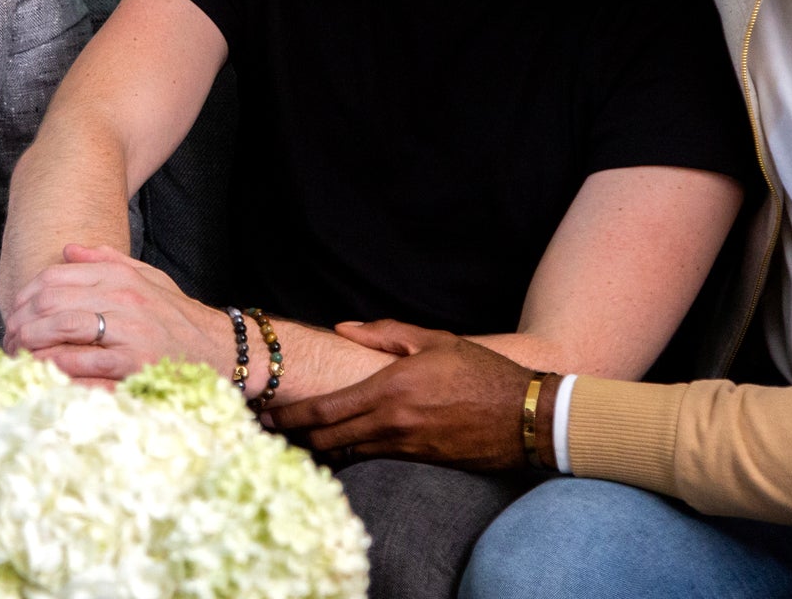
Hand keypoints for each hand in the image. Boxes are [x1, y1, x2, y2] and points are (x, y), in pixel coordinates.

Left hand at [6, 244, 232, 381]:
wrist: (221, 350)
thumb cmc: (178, 318)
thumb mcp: (148, 279)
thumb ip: (107, 262)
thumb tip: (68, 250)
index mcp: (121, 277)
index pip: (56, 277)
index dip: (26, 295)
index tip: (16, 313)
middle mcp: (123, 298)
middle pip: (52, 300)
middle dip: (22, 321)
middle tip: (9, 339)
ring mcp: (128, 330)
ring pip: (62, 328)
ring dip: (31, 344)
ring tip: (17, 356)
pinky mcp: (133, 364)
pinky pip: (82, 363)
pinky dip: (55, 367)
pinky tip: (40, 373)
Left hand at [264, 320, 535, 471]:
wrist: (525, 417)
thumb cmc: (480, 372)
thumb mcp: (434, 340)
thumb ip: (384, 332)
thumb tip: (342, 328)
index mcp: (389, 390)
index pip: (324, 411)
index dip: (289, 419)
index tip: (266, 419)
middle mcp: (390, 424)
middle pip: (327, 439)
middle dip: (295, 438)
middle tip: (270, 433)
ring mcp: (404, 448)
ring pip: (347, 454)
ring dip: (321, 449)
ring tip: (297, 441)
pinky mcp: (418, 462)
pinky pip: (373, 459)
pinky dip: (350, 455)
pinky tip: (339, 447)